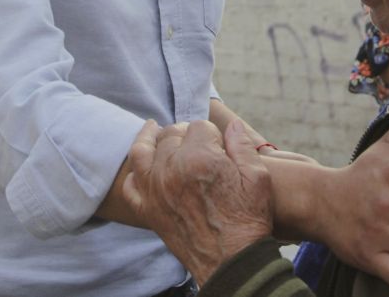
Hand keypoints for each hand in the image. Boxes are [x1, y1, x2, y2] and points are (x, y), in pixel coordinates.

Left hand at [124, 119, 272, 283]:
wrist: (232, 263)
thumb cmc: (248, 220)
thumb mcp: (257, 177)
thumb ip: (242, 145)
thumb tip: (233, 125)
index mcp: (200, 158)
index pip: (199, 126)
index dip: (212, 134)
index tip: (221, 147)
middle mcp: (171, 170)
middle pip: (170, 134)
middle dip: (185, 134)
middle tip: (198, 144)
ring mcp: (155, 190)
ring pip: (143, 151)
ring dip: (150, 139)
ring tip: (155, 131)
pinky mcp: (147, 210)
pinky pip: (131, 184)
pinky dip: (135, 172)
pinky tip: (143, 165)